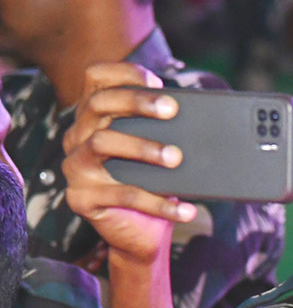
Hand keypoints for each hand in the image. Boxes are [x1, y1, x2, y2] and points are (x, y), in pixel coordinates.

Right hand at [62, 62, 194, 265]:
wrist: (141, 234)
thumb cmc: (154, 186)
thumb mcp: (159, 154)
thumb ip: (166, 131)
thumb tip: (201, 119)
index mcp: (94, 118)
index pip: (96, 79)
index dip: (122, 72)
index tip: (156, 80)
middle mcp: (78, 137)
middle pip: (98, 104)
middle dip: (136, 102)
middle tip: (172, 110)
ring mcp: (76, 167)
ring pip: (101, 143)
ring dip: (143, 147)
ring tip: (176, 157)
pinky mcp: (82, 198)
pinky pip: (122, 195)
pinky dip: (159, 202)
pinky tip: (186, 209)